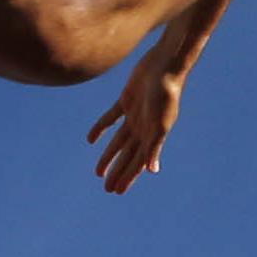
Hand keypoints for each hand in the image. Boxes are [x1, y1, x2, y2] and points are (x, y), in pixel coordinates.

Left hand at [89, 25, 195, 192]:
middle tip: (107, 188)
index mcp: (152, 136)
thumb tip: (152, 171)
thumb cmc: (166, 94)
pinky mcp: (126, 101)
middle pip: (127, 155)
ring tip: (98, 172)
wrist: (165, 65)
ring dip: (109, 156)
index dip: (128, 177)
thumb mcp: (160, 123)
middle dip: (118, 172)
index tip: (117, 191)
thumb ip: (155, 146)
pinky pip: (110, 118)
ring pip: (118, 141)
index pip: (137, 162)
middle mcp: (143, 128)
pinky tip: (90, 140)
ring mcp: (134, 115)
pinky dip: (101, 129)